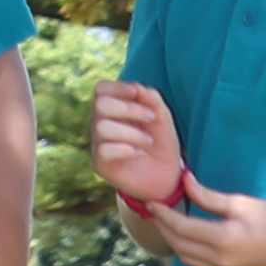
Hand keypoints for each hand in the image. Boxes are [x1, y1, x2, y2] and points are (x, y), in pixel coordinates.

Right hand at [91, 77, 183, 206]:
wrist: (166, 177)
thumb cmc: (161, 143)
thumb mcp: (162, 118)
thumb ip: (152, 98)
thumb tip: (137, 87)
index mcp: (113, 108)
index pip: (101, 89)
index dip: (118, 87)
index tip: (137, 93)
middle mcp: (101, 123)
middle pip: (100, 104)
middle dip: (129, 108)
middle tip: (151, 118)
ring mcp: (99, 144)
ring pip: (101, 127)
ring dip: (131, 132)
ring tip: (147, 141)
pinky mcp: (100, 164)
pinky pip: (103, 150)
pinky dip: (124, 149)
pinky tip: (137, 153)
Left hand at [140, 174, 265, 265]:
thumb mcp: (240, 203)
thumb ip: (208, 196)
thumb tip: (184, 181)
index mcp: (221, 239)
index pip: (180, 228)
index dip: (163, 214)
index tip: (151, 201)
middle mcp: (218, 260)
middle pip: (178, 245)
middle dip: (163, 228)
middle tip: (154, 210)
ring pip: (186, 259)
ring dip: (172, 241)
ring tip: (165, 222)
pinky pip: (198, 265)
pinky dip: (185, 251)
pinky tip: (185, 237)